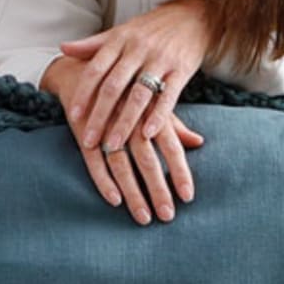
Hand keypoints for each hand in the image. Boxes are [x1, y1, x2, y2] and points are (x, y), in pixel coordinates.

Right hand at [51, 52, 204, 222]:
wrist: (86, 66)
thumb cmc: (127, 90)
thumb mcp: (153, 102)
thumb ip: (174, 126)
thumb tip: (199, 142)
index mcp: (152, 111)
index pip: (171, 146)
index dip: (180, 172)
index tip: (188, 197)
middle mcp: (131, 119)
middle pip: (147, 159)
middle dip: (158, 189)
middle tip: (167, 216)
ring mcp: (106, 125)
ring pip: (121, 163)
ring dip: (133, 192)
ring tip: (144, 217)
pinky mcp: (83, 129)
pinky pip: (93, 160)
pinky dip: (103, 180)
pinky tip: (114, 200)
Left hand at [59, 0, 211, 155]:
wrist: (194, 17)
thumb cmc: (153, 29)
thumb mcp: (122, 31)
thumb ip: (94, 44)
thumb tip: (62, 48)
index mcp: (120, 40)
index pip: (96, 69)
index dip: (84, 93)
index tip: (73, 116)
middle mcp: (138, 49)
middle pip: (113, 86)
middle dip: (99, 116)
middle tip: (89, 141)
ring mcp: (160, 60)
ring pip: (138, 95)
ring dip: (124, 123)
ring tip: (113, 146)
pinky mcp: (181, 70)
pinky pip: (168, 96)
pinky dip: (157, 116)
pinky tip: (147, 134)